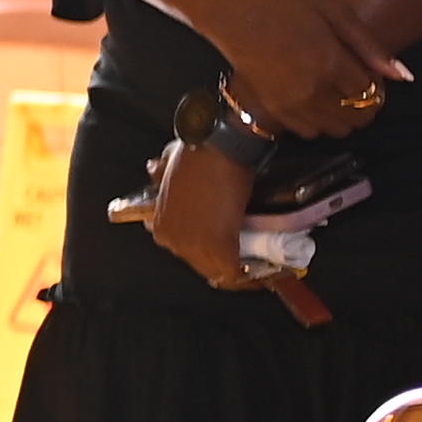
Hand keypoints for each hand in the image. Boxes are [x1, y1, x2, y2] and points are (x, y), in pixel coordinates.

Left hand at [111, 134, 269, 290]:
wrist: (218, 147)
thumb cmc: (196, 152)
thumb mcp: (167, 165)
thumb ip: (160, 175)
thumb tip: (155, 171)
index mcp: (159, 223)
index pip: (184, 250)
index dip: (206, 250)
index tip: (226, 248)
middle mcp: (171, 239)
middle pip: (200, 264)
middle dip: (223, 261)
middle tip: (247, 255)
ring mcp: (192, 246)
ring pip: (217, 270)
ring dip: (238, 268)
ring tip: (259, 265)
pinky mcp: (217, 248)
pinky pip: (234, 273)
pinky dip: (251, 274)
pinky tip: (266, 271)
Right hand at [208, 0, 408, 142]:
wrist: (235, 16)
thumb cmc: (286, 7)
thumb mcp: (335, 12)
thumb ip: (370, 45)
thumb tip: (402, 76)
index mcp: (332, 63)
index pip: (372, 94)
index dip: (377, 87)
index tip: (369, 75)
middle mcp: (314, 90)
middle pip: (358, 117)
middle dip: (365, 105)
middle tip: (355, 86)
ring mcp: (293, 104)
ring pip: (337, 129)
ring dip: (343, 116)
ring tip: (334, 93)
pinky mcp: (276, 112)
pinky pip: (310, 132)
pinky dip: (319, 122)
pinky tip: (313, 101)